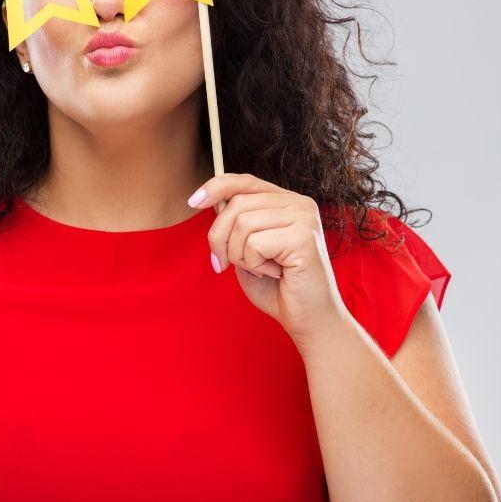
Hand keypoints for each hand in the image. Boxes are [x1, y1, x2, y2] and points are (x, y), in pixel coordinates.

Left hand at [188, 173, 348, 346]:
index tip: (192, 202)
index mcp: (287, 202)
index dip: (215, 187)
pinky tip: (275, 274)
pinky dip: (254, 265)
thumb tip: (212, 200)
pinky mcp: (304, 238)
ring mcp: (304, 218)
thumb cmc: (277, 288)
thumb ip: (235, 223)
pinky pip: (255, 243)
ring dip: (239, 255)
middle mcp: (299, 204)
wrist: (308, 320)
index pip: (245, 181)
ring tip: (260, 270)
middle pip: (237, 204)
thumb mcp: (246, 249)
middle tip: (223, 264)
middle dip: (218, 237)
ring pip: (243, 224)